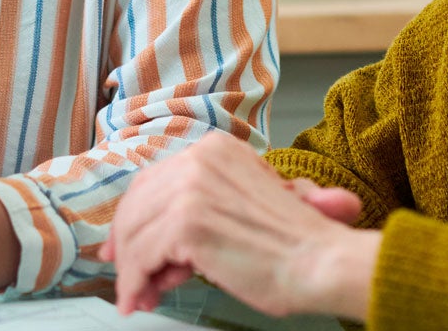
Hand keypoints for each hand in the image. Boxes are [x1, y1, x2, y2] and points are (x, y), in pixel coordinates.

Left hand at [102, 134, 379, 320]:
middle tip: (127, 277)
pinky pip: (142, 256)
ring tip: (139, 296)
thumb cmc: (295, 245)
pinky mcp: (187, 224)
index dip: (134, 216)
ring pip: (136, 234)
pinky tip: (139, 298)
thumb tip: (158, 244)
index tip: (124, 244)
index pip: (154, 182)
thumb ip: (200, 211)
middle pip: (138, 205)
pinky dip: (135, 281)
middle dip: (127, 245)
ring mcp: (190, 190)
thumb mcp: (243, 205)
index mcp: (214, 150)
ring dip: (133, 271)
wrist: (322, 263)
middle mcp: (198, 160)